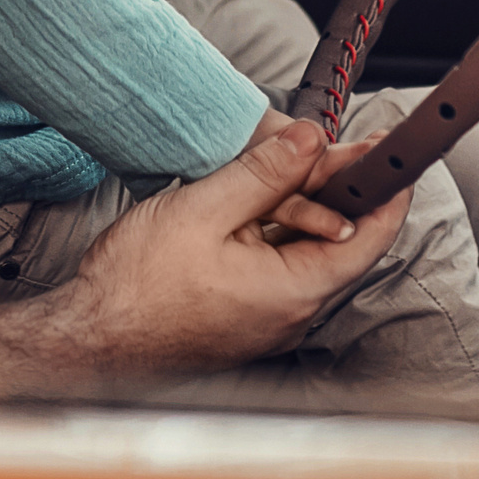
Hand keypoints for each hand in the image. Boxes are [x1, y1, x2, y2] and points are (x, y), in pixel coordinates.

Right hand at [66, 121, 409, 373]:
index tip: (389, 152)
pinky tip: (259, 203)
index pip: (370, 238)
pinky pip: (281, 268)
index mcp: (293, 290)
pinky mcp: (246, 317)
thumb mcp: (203, 210)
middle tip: (329, 143)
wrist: (89, 339)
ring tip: (289, 163)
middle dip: (339, 188)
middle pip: (340, 242)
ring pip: (309, 253)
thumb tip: (311, 139)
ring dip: (306, 207)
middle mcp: (291, 314)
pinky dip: (281, 231)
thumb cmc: (135, 287)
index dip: (386, 189)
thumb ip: (264, 173)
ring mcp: (269, 320)